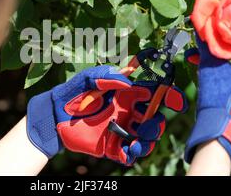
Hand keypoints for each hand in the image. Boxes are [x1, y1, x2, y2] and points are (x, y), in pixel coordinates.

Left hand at [26, 65, 187, 164]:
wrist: (54, 116)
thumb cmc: (71, 93)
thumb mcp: (87, 79)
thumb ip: (105, 77)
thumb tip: (128, 80)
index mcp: (126, 95)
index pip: (152, 95)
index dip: (168, 97)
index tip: (177, 101)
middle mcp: (127, 112)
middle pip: (154, 118)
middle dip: (157, 121)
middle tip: (147, 121)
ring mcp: (121, 129)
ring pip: (146, 137)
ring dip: (150, 138)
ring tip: (139, 137)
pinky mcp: (111, 146)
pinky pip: (130, 153)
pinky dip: (135, 153)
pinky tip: (131, 148)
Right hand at [184, 36, 230, 171]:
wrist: (223, 132)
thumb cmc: (221, 97)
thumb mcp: (213, 67)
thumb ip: (209, 47)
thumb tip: (201, 26)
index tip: (218, 24)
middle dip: (221, 45)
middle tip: (203, 41)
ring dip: (216, 59)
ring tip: (195, 56)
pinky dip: (219, 72)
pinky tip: (202, 70)